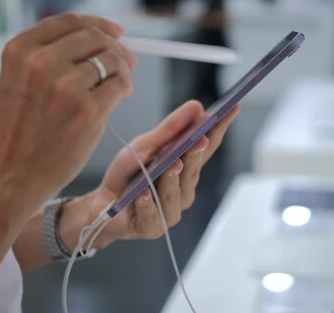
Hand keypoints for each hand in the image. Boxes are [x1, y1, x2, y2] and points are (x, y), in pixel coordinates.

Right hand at [0, 13, 137, 212]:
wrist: (12, 174)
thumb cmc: (20, 130)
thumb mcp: (18, 81)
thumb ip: (47, 56)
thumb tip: (98, 40)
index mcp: (20, 50)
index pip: (70, 22)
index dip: (99, 24)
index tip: (116, 32)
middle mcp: (40, 62)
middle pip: (95, 37)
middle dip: (117, 47)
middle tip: (128, 61)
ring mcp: (65, 86)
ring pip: (111, 60)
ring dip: (123, 70)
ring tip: (121, 85)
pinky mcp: (87, 109)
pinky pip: (119, 84)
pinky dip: (125, 88)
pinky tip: (120, 97)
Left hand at [64, 100, 239, 248]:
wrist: (101, 205)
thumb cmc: (127, 175)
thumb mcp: (145, 145)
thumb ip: (170, 129)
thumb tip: (197, 107)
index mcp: (185, 169)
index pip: (207, 147)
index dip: (220, 129)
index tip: (233, 108)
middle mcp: (183, 191)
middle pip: (193, 171)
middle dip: (196, 155)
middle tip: (200, 138)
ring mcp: (170, 211)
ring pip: (175, 194)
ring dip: (172, 179)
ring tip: (171, 165)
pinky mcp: (152, 227)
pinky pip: (152, 214)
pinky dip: (147, 203)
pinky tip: (143, 194)